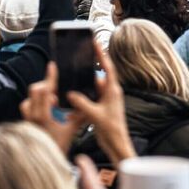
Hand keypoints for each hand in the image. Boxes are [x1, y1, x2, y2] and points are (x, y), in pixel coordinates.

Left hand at [20, 62, 84, 153]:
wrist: (42, 165)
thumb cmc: (56, 149)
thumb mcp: (70, 132)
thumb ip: (79, 117)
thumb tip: (90, 106)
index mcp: (43, 116)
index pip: (44, 90)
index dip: (50, 76)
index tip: (52, 66)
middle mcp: (32, 117)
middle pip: (35, 90)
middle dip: (46, 86)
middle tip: (56, 90)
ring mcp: (27, 120)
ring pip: (29, 99)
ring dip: (40, 96)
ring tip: (52, 101)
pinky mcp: (25, 124)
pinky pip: (27, 108)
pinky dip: (35, 104)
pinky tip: (46, 109)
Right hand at [67, 44, 135, 164]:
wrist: (117, 145)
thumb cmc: (112, 129)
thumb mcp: (95, 115)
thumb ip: (82, 104)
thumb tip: (70, 94)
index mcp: (112, 90)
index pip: (108, 67)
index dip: (101, 54)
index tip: (95, 42)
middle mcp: (110, 93)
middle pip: (97, 77)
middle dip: (86, 74)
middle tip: (76, 64)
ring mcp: (105, 101)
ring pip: (91, 90)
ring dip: (81, 92)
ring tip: (70, 89)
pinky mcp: (100, 109)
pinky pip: (88, 102)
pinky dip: (80, 104)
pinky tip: (71, 110)